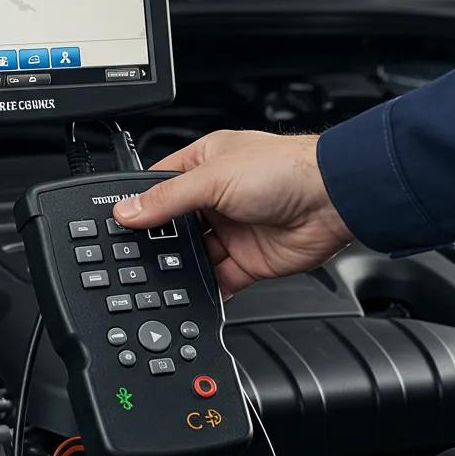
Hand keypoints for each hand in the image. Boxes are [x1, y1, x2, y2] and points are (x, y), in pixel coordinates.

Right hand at [113, 131, 353, 297]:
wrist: (335, 201)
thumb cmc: (286, 171)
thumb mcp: (212, 179)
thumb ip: (167, 200)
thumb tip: (127, 212)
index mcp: (204, 165)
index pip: (160, 185)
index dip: (140, 204)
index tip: (118, 223)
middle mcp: (216, 197)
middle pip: (174, 225)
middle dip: (158, 241)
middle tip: (136, 255)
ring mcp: (231, 230)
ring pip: (192, 255)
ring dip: (180, 265)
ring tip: (161, 275)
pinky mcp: (246, 261)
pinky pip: (217, 279)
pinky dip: (204, 288)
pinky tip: (191, 291)